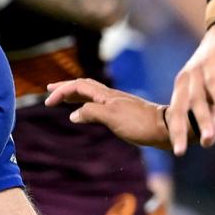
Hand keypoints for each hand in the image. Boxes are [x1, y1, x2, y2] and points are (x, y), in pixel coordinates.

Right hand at [45, 79, 170, 149]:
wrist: (166, 128)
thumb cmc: (140, 123)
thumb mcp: (112, 118)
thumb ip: (91, 113)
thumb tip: (74, 114)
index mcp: (106, 95)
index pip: (78, 86)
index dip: (62, 91)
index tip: (47, 101)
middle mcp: (110, 96)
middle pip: (83, 86)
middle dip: (65, 88)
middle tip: (49, 90)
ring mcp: (116, 104)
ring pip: (91, 94)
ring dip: (75, 95)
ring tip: (63, 99)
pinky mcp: (122, 113)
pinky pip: (98, 104)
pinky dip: (86, 105)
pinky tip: (86, 113)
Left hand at [167, 21, 214, 154]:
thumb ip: (213, 113)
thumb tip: (210, 137)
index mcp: (182, 91)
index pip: (177, 115)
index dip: (176, 133)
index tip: (178, 152)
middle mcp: (185, 82)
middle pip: (180, 109)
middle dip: (179, 131)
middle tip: (179, 152)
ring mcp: (197, 72)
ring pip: (198, 99)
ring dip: (204, 119)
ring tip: (209, 138)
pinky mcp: (211, 62)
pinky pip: (213, 80)